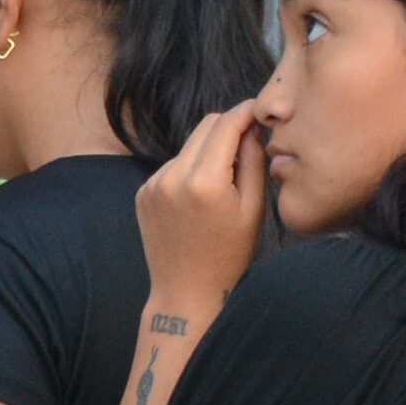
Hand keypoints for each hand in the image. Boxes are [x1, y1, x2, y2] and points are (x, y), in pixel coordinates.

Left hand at [139, 96, 272, 312]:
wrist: (185, 292)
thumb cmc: (229, 255)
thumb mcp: (253, 208)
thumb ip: (253, 160)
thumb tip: (253, 127)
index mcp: (204, 181)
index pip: (227, 123)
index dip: (247, 111)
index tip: (262, 111)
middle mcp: (172, 177)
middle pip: (206, 125)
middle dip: (230, 127)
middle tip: (250, 144)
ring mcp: (153, 184)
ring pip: (189, 145)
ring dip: (209, 151)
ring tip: (224, 183)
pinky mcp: (143, 193)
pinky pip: (173, 166)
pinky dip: (190, 170)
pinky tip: (200, 198)